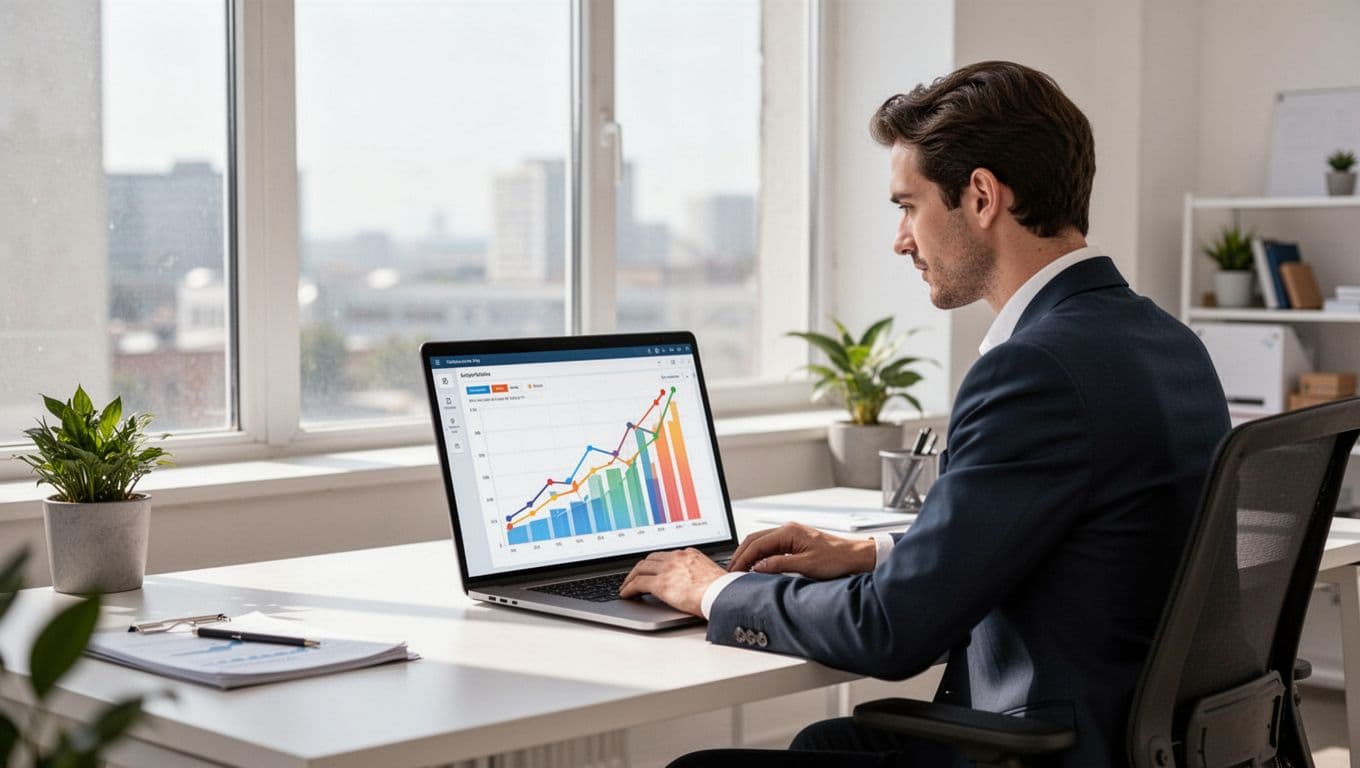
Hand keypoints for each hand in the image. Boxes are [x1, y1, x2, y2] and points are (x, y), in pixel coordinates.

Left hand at [619, 548, 726, 616]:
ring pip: (640, 569)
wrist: (723, 595)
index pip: (664, 555)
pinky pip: (637, 583)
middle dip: (639, 568)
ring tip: (626, 586)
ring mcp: (667, 569)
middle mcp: (676, 558)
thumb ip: (698, 573)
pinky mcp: (660, 583)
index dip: (654, 563)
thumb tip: (696, 583)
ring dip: (631, 578)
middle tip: (633, 577)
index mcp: (689, 554)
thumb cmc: (722, 590)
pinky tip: (626, 594)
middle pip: (650, 559)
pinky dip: (628, 588)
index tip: (649, 568)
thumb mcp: (710, 574)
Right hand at [728, 523, 876, 579]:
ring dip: (749, 555)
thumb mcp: (806, 565)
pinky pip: (770, 546)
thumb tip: (758, 567)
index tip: (734, 571)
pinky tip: (757, 565)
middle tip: (731, 571)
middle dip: (741, 555)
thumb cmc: (836, 559)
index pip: (756, 544)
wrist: (854, 556)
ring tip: (740, 570)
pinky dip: (760, 555)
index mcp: (788, 532)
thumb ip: (779, 565)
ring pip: (761, 542)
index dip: (742, 558)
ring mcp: (790, 534)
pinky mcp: (794, 541)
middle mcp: (787, 530)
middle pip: (754, 540)